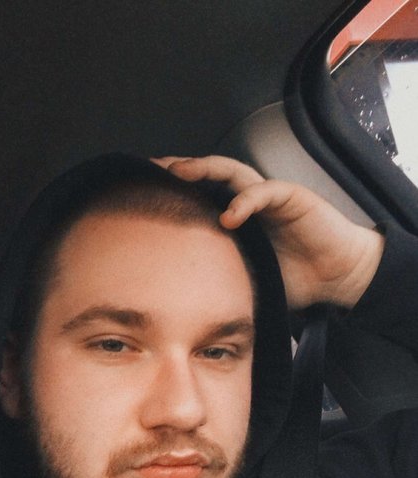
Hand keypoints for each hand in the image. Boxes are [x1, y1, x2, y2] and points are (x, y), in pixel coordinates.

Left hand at [152, 155, 384, 308]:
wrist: (338, 276)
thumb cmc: (296, 279)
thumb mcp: (247, 282)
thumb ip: (219, 283)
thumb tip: (181, 307)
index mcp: (235, 219)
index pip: (197, 196)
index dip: (172, 192)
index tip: (140, 194)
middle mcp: (248, 201)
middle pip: (208, 175)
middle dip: (179, 169)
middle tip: (151, 169)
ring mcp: (268, 196)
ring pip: (232, 172)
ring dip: (206, 169)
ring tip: (181, 173)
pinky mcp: (292, 197)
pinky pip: (264, 191)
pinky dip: (245, 201)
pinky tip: (230, 215)